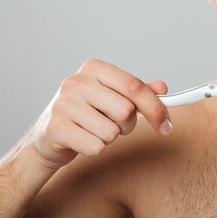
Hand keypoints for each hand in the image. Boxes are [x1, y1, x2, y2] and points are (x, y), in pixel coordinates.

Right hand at [29, 59, 171, 169]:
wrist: (49, 136)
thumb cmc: (87, 113)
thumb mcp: (112, 96)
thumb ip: (138, 92)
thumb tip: (162, 87)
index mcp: (94, 68)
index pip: (134, 86)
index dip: (155, 108)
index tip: (166, 125)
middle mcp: (77, 82)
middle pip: (126, 110)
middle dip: (128, 125)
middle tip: (114, 125)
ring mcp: (63, 104)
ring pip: (112, 131)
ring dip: (111, 138)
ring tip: (95, 130)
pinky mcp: (56, 128)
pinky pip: (96, 146)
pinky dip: (95, 149)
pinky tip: (83, 140)